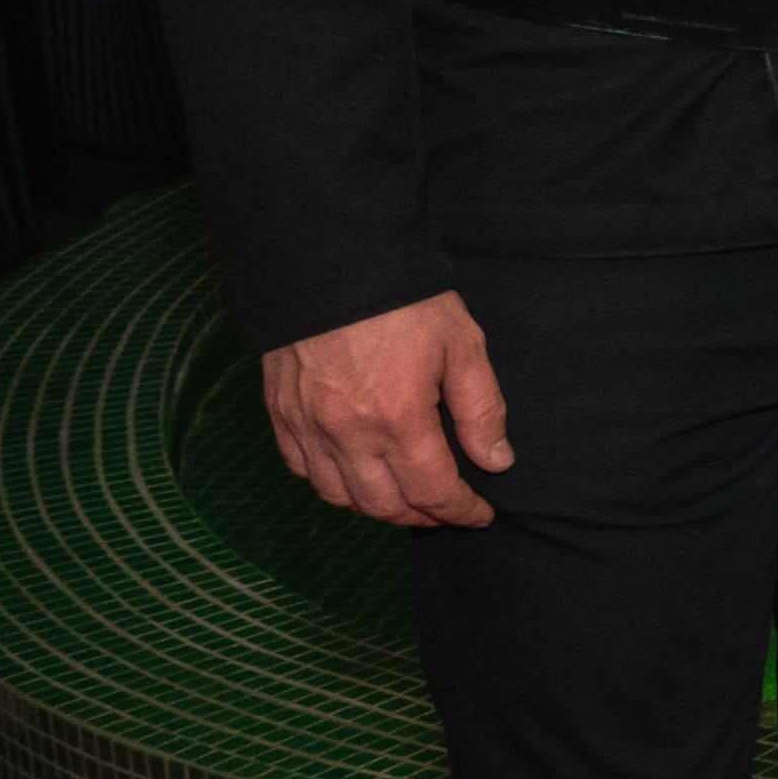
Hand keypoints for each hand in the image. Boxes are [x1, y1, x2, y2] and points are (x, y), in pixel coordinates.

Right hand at [264, 292, 511, 526]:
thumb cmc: (404, 301)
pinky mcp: (281, 413)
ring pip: (339, 496)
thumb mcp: (462, 346)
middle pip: (384, 505)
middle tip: (446, 510)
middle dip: (421, 517)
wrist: (329, 261)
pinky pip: (301, 470)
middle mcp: (347, 434)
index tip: (479, 514)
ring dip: (376, 508)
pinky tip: (353, 476)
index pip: (432, 491)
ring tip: (405, 500)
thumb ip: (481, 409)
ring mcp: (307, 427)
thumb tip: (496, 461)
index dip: (460, 511)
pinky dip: (330, 484)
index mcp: (398, 419)